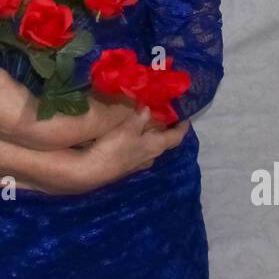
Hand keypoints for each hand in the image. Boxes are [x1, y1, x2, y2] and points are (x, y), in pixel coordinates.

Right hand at [63, 106, 189, 193]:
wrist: (93, 170)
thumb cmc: (114, 148)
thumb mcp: (127, 128)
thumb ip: (139, 117)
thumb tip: (148, 108)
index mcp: (156, 146)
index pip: (176, 137)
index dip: (182, 127)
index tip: (186, 116)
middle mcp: (151, 156)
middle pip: (165, 142)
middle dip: (167, 129)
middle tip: (166, 114)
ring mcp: (139, 162)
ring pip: (152, 146)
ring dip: (153, 134)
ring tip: (150, 120)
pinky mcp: (127, 164)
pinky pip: (140, 149)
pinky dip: (142, 139)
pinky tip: (134, 133)